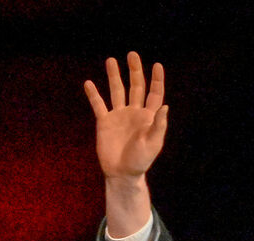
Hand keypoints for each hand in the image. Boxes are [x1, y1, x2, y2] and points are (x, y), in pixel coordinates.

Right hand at [84, 52, 167, 180]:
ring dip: (114, 76)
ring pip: (116, 91)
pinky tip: (88, 83)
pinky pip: (98, 105)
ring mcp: (119, 116)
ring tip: (111, 60)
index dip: (156, 80)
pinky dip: (93, 94)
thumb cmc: (140, 161)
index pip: (154, 94)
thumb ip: (158, 125)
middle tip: (132, 54)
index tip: (157, 65)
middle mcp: (134, 112)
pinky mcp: (104, 122)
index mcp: (148, 117)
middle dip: (135, 71)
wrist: (122, 173)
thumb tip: (165, 106)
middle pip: (135, 87)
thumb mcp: (152, 144)